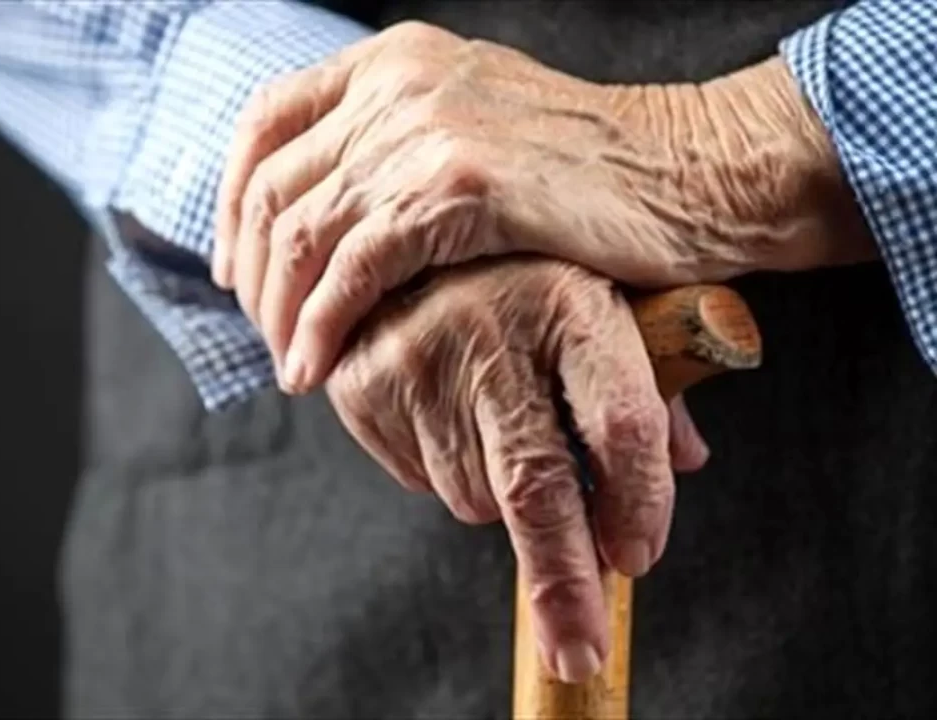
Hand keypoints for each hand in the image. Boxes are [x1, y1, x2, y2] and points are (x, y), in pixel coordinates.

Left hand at [213, 21, 872, 392]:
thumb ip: (399, 149)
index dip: (231, 205)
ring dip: (281, 312)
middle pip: (273, 187)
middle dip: (255, 276)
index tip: (235, 270)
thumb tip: (330, 213)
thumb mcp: (476, 129)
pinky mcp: (461, 188)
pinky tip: (318, 369)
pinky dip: (323, 326)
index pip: (266, 124)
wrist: (689, 172)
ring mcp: (427, 130)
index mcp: (395, 61)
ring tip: (292, 367)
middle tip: (267, 336)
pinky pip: (355, 268)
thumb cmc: (588, 173)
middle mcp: (399, 83)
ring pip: (303, 232)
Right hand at [324, 255, 708, 682]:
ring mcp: (418, 359)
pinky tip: (452, 412)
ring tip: (500, 421)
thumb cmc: (525, 271)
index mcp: (570, 300)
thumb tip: (687, 461)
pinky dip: (447, 471)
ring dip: (502, 492)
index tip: (638, 557)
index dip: (638, 502)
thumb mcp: (602, 301)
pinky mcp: (365, 388)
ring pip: (476, 497)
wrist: (403, 233)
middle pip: (536, 487)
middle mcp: (490, 326)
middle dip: (563, 582)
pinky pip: (422, 482)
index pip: (620, 424)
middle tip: (579, 649)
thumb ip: (649, 381)